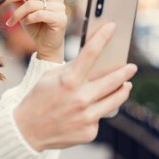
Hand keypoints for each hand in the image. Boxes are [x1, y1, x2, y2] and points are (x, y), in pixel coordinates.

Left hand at [0, 0, 66, 62]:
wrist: (47, 47)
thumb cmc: (36, 28)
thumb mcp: (23, 12)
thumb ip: (18, 0)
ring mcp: (60, 7)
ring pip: (32, 4)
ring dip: (17, 13)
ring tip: (11, 22)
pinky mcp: (60, 19)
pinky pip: (39, 14)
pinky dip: (28, 19)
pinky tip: (25, 23)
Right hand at [13, 23, 137, 150]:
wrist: (26, 131)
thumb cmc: (38, 99)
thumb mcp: (49, 78)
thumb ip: (71, 69)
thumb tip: (92, 60)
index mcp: (68, 81)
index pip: (91, 53)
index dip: (103, 37)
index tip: (113, 27)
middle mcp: (80, 98)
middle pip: (114, 80)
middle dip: (125, 71)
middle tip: (132, 67)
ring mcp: (86, 117)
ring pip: (115, 100)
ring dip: (123, 90)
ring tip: (126, 85)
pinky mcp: (89, 132)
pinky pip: (100, 116)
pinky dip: (98, 110)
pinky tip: (92, 109)